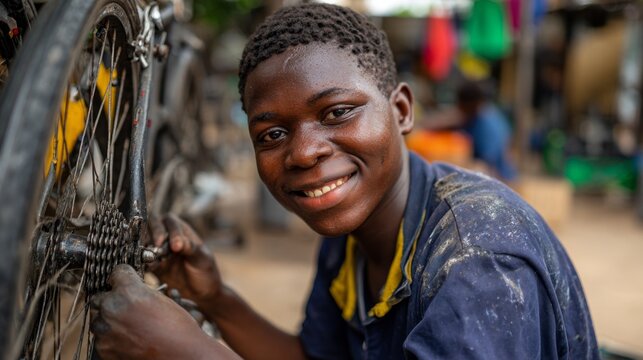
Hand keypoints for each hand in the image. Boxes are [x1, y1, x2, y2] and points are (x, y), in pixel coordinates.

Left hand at [91, 264, 208, 358]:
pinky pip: (101, 338)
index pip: (116, 273)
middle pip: (100, 297)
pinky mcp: (103, 348)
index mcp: (128, 290)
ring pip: (99, 318)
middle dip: (112, 300)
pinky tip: (129, 339)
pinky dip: (111, 337)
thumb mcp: (160, 299)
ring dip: (110, 320)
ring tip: (130, 326)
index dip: (123, 277)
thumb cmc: (177, 328)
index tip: (125, 281)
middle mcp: (112, 307)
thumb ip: (140, 292)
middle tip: (128, 308)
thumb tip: (129, 290)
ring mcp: (105, 329)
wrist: (181, 355)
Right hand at [149, 214, 221, 306]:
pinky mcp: (151, 265)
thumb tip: (179, 243)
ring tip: (153, 260)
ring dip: (146, 248)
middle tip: (157, 248)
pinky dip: (141, 262)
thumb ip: (191, 248)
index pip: (171, 222)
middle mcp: (167, 237)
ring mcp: (157, 250)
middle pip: (152, 225)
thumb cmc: (206, 273)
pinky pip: (140, 259)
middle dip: (153, 234)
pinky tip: (149, 269)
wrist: (201, 294)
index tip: (176, 247)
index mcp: (182, 230)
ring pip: (143, 240)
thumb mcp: (202, 259)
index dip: (171, 231)